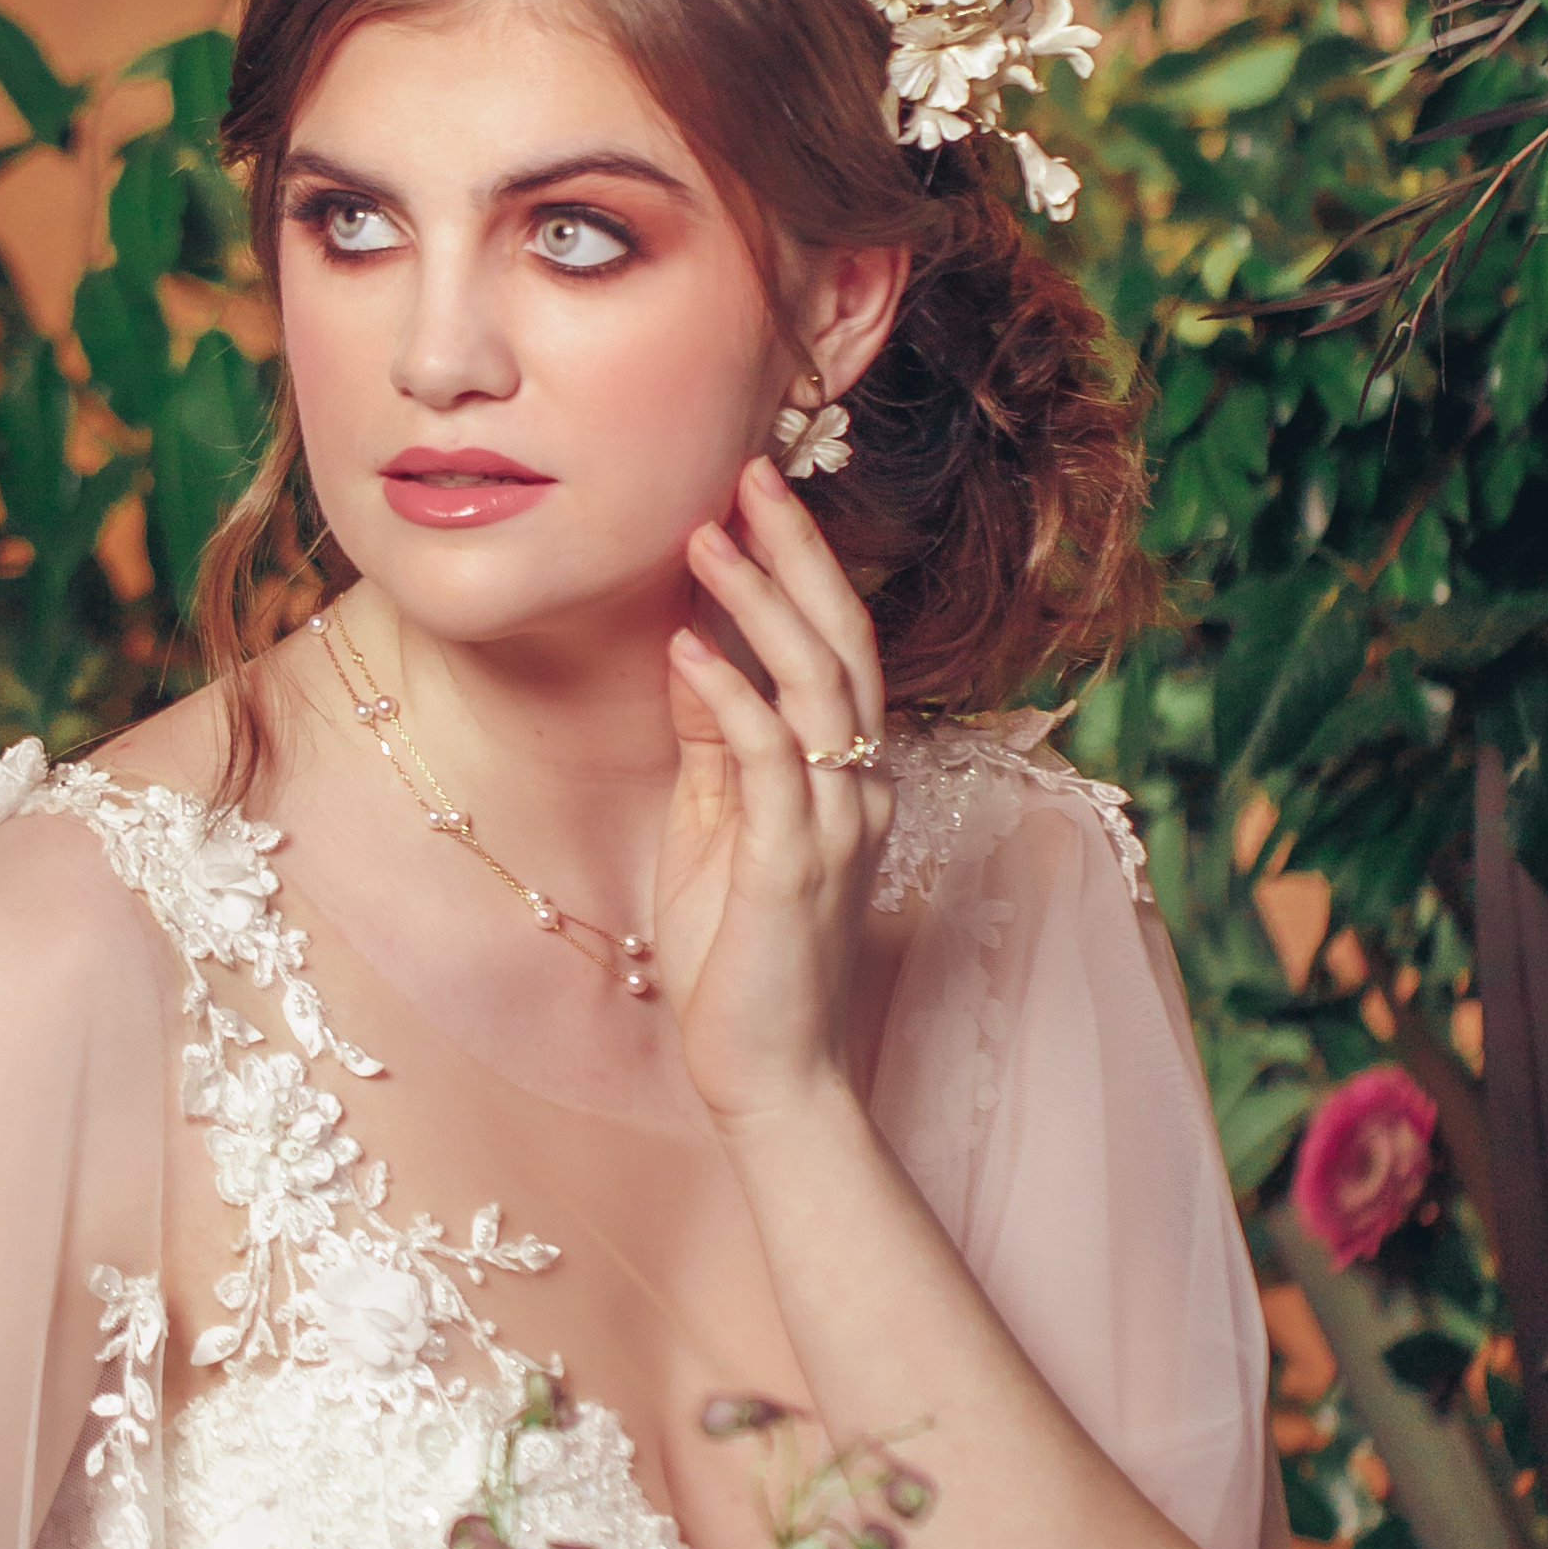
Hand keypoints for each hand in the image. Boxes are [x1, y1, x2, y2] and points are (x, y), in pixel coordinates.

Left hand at [659, 454, 893, 1132]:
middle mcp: (858, 789)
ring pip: (814, 686)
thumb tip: (695, 647)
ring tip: (708, 537)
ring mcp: (836, 826)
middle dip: (796, 552)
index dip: (804, 565)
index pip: (838, 647)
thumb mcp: (719, 828)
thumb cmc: (739, 959)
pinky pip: (770, 760)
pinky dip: (730, 697)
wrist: (771, 1074)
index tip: (751, 494)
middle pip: (843, 642)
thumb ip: (717, 743)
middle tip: (748, 473)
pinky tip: (689, 647)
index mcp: (847, 776)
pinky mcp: (792, 867)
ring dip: (760, 604)